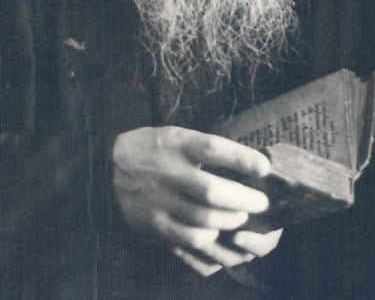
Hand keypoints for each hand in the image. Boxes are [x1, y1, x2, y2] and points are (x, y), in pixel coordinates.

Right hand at [113, 126, 280, 273]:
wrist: (108, 169)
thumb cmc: (154, 148)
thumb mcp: (177, 135)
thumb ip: (206, 148)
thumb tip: (249, 162)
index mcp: (177, 144)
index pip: (212, 149)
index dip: (241, 158)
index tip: (265, 167)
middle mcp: (168, 173)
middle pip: (211, 190)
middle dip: (243, 199)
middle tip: (262, 203)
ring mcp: (160, 202)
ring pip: (203, 220)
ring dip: (231, 221)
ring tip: (243, 218)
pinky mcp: (155, 226)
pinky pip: (188, 240)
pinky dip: (211, 240)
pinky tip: (220, 233)